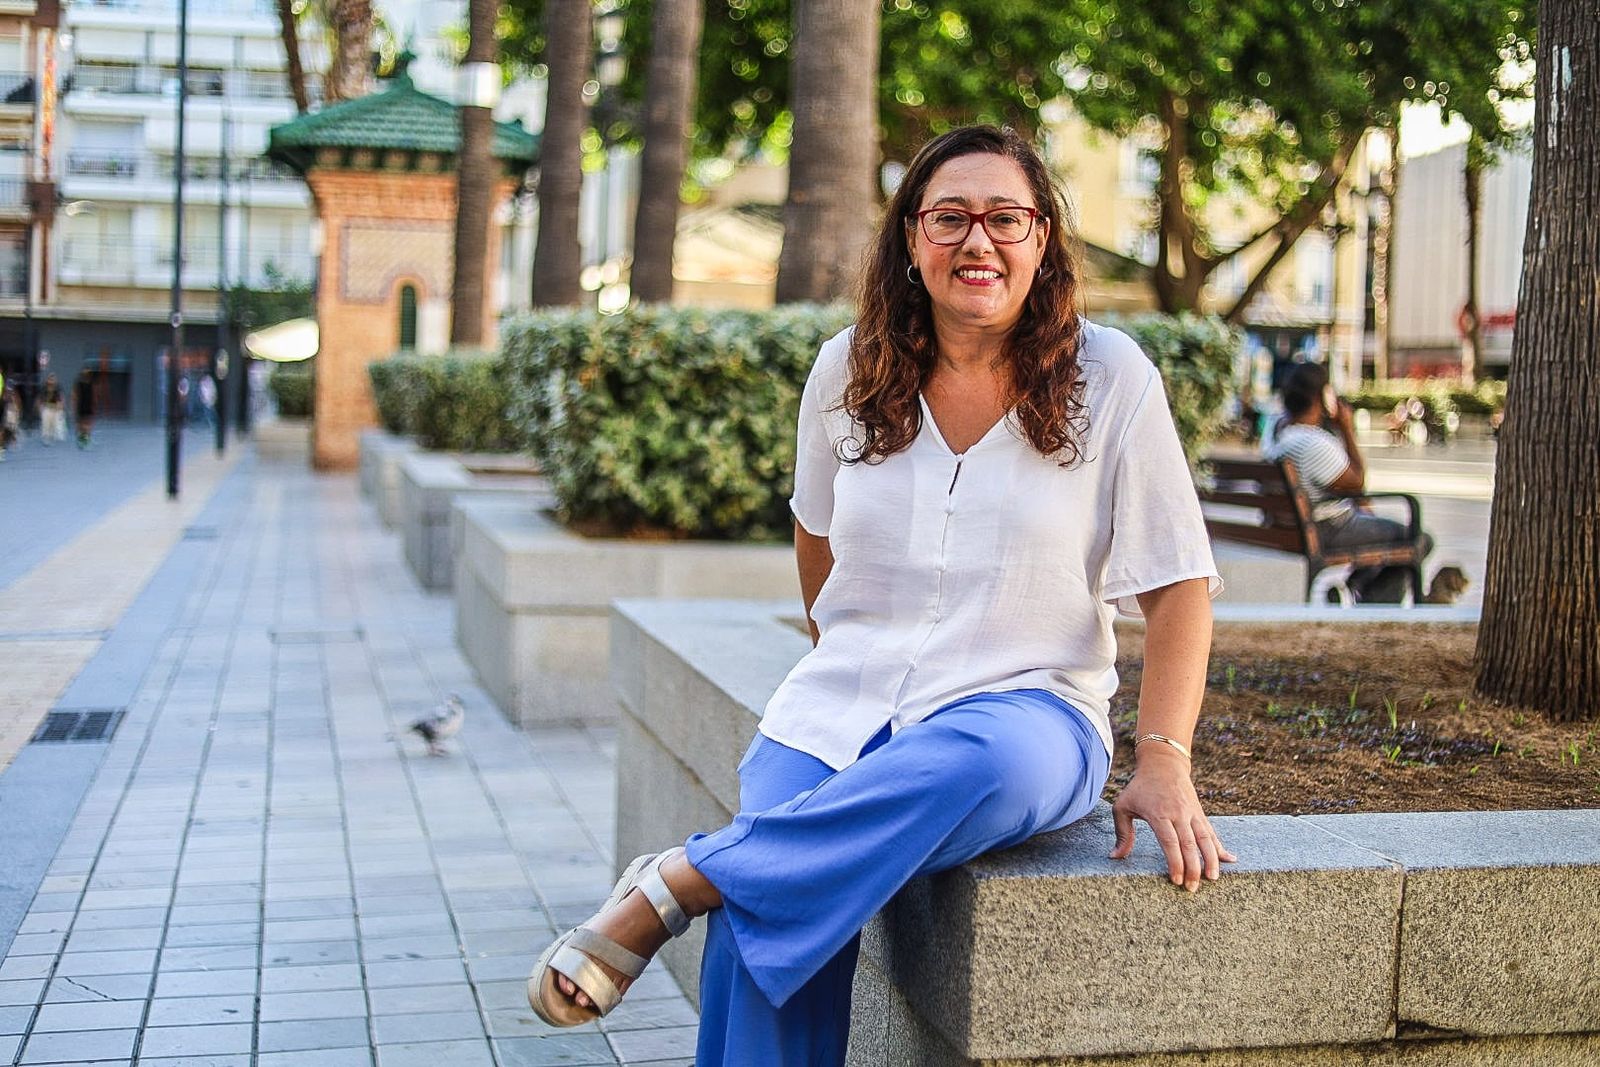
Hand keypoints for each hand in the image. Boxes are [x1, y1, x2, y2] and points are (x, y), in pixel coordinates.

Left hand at [1109, 745, 1235, 890]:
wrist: (1163, 764)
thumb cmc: (1139, 788)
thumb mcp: (1123, 806)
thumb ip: (1121, 832)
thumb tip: (1114, 856)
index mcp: (1159, 813)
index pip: (1170, 842)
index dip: (1175, 862)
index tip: (1176, 880)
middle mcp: (1178, 813)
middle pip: (1189, 844)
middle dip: (1193, 868)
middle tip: (1192, 889)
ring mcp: (1192, 813)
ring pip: (1205, 838)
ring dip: (1211, 860)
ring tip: (1213, 879)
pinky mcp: (1200, 813)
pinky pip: (1211, 832)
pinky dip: (1220, 847)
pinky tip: (1230, 860)